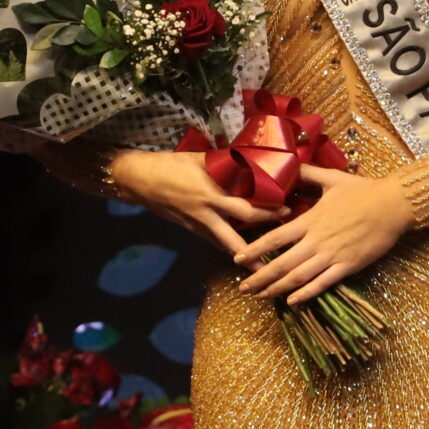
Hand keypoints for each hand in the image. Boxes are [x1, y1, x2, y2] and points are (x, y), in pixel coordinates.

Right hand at [108, 150, 279, 258]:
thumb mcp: (202, 160)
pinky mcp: (191, 230)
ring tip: (262, 268)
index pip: (245, 208)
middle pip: (236, 239)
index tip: (287, 212)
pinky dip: (228, 246)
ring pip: (224, 245)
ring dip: (243, 256)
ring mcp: (197, 226)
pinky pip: (214, 240)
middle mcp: (206, 215)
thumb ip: (226, 166)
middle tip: (277, 256)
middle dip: (256, 250)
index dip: (267, 212)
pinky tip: (241, 254)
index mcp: (210, 195)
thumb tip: (252, 164)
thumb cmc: (172, 164)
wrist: (141, 180)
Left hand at [234, 166, 412, 303]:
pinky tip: (292, 302)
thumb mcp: (331, 178)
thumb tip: (288, 164)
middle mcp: (317, 241)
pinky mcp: (348, 266)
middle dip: (259, 278)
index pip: (275, 238)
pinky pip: (323, 284)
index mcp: (310, 220)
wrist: (393, 205)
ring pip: (298, 277)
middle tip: (243, 288)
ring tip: (262, 296)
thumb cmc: (363, 191)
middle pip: (281, 264)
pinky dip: (305, 294)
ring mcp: (332, 256)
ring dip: (277, 289)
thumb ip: (307, 174)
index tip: (237, 258)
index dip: (254, 249)